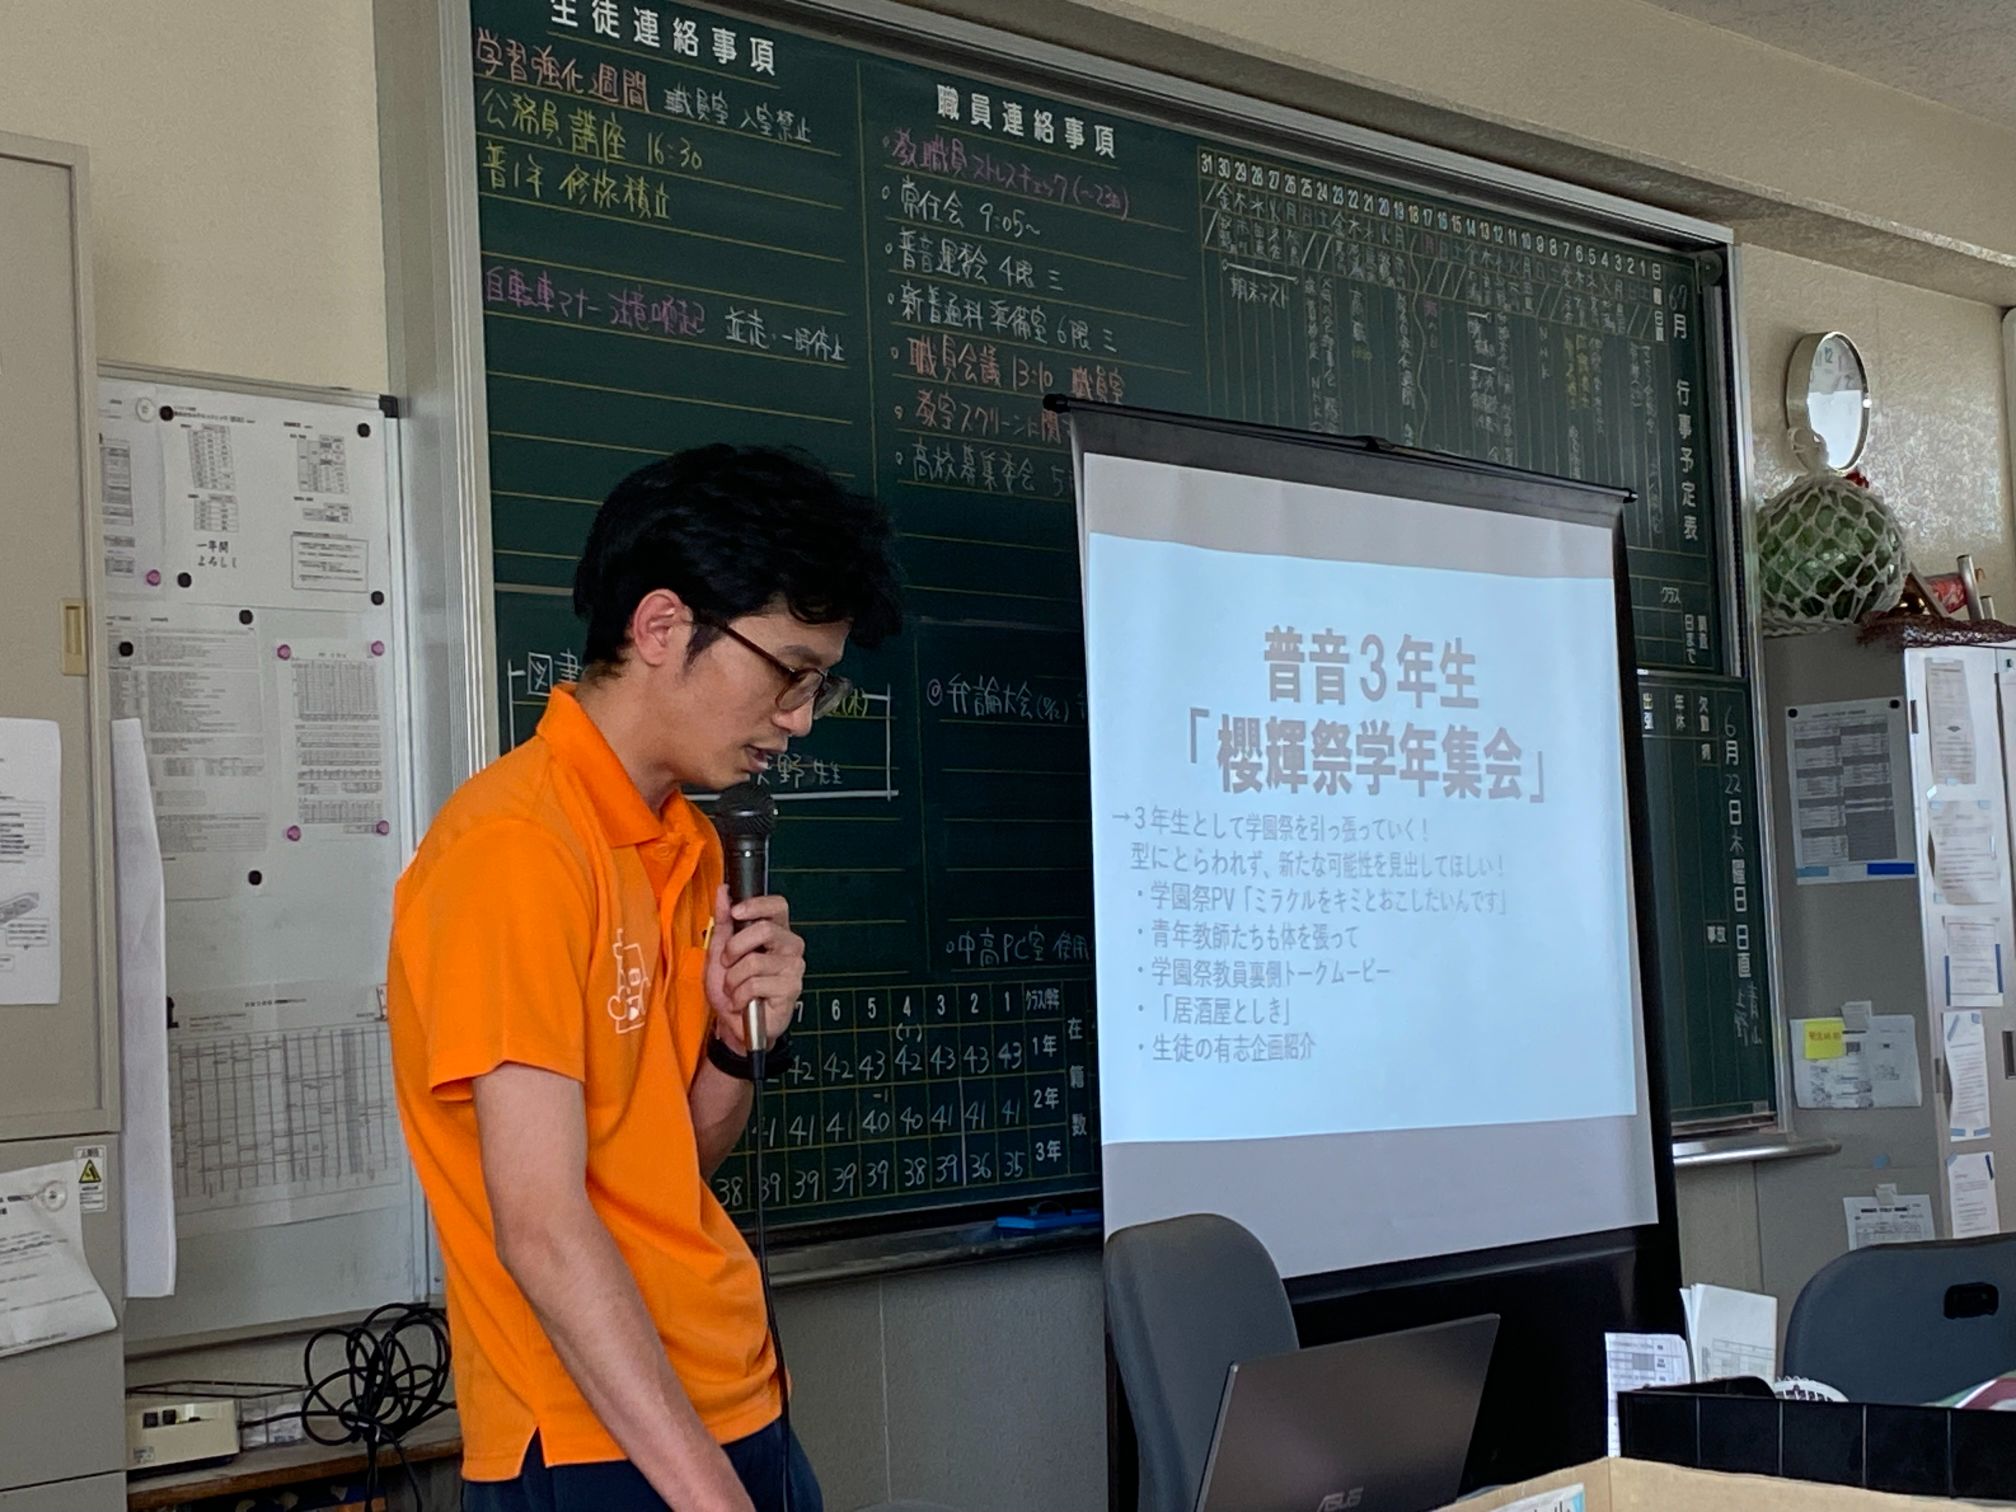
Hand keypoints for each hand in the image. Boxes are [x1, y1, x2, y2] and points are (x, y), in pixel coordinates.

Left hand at [703, 885, 802, 1053]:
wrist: (733, 1025)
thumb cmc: (731, 989)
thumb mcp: (720, 951)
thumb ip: (724, 920)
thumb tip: (724, 891)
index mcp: (776, 932)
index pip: (777, 906)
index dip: (756, 905)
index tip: (736, 913)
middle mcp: (789, 947)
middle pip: (764, 930)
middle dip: (734, 948)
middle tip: (728, 963)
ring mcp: (793, 968)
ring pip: (754, 961)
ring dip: (733, 979)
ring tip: (735, 988)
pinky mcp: (790, 989)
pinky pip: (755, 984)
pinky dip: (739, 995)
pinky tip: (743, 1001)